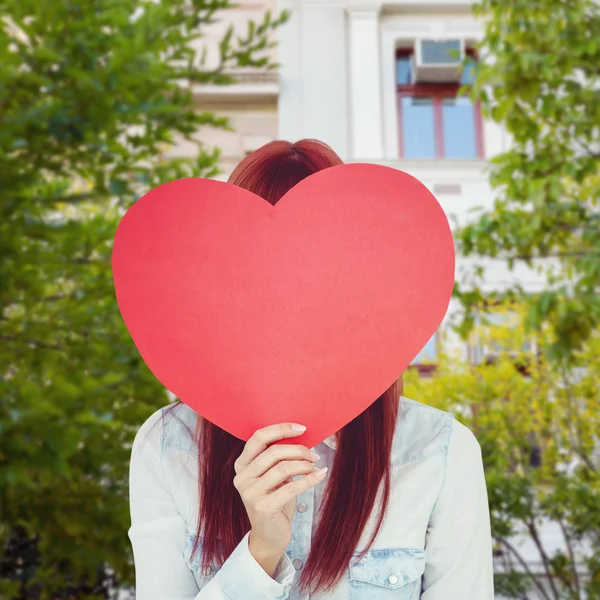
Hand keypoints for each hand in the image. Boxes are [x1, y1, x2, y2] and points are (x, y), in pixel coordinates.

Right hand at [233, 423, 326, 572]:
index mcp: (242, 464)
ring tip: (315, 466)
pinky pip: (291, 487)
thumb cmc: (274, 499)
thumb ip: (278, 457)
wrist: (269, 536)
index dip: (281, 429)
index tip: (302, 428)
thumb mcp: (273, 475)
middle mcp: (242, 477)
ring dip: (304, 464)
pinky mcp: (263, 507)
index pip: (258, 438)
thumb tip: (303, 436)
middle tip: (313, 454)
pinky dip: (309, 479)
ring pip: (283, 468)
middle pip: (273, 452)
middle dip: (298, 450)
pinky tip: (320, 475)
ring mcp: (250, 493)